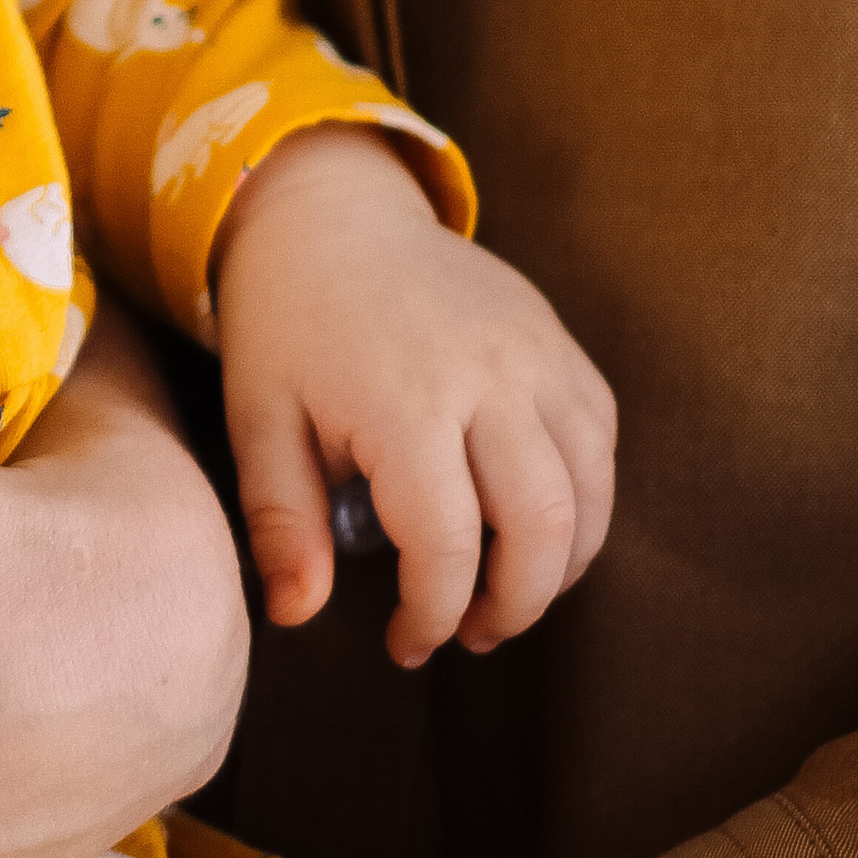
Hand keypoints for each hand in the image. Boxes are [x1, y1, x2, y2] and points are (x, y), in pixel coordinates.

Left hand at [213, 124, 617, 666]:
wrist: (330, 214)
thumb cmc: (285, 324)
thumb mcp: (257, 419)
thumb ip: (281, 521)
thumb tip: (297, 615)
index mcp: (403, 398)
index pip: (448, 544)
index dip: (434, 614)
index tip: (406, 643)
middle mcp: (486, 373)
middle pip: (544, 525)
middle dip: (517, 604)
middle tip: (473, 634)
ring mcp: (534, 350)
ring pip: (590, 488)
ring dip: (563, 562)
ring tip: (509, 592)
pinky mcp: (557, 338)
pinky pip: (599, 437)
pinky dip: (584, 498)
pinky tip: (536, 524)